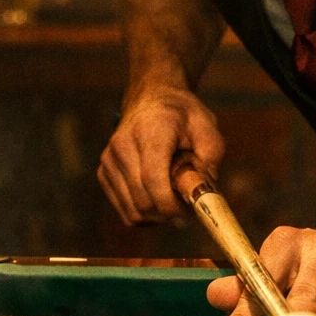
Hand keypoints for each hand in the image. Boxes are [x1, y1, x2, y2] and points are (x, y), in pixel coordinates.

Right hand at [99, 88, 224, 225]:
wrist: (151, 99)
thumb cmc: (182, 115)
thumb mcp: (206, 125)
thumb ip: (211, 154)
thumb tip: (204, 188)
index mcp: (150, 131)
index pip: (153, 179)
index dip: (171, 205)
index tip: (189, 209)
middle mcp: (123, 145)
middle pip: (142, 200)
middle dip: (168, 212)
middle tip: (186, 204)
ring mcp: (109, 160)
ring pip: (132, 211)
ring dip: (156, 216)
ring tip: (172, 197)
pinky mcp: (104, 172)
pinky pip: (125, 210)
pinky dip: (144, 213)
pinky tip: (157, 197)